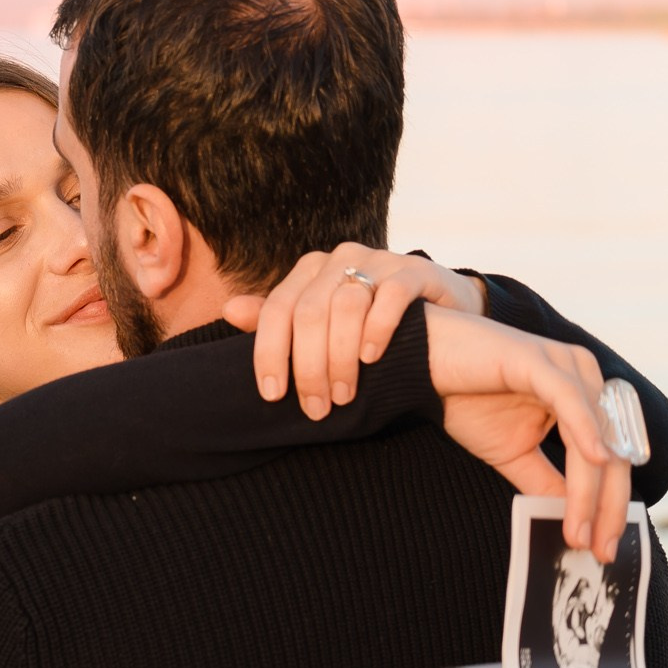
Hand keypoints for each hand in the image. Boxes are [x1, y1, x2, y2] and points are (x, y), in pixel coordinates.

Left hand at [223, 244, 485, 419]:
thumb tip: (228, 310)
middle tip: (316, 409)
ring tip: (345, 394)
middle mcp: (339, 258)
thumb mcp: (322, 326)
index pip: (277, 310)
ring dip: (340, 356)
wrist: (439, 319)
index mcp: (309, 270)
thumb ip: (279, 320)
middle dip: (308, 366)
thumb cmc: (368, 328)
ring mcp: (378, 258)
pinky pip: (391, 295)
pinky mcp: (414, 269)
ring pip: (345, 305)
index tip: (272, 396)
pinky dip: (377, 329)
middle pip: (309, 312)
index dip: (269, 353)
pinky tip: (372, 359)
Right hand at [424, 310, 630, 558]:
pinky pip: (569, 399)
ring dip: (591, 489)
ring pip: (594, 434)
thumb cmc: (465, 399)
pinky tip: (593, 461)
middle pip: (614, 449)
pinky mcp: (537, 359)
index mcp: (583, 393)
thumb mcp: (514, 453)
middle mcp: (583, 375)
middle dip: (609, 506)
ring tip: (580, 532)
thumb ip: (546, 482)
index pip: (612, 456)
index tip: (603, 549)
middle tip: (601, 551)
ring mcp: (563, 363)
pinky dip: (586, 430)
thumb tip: (573, 521)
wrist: (420, 362)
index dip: (611, 505)